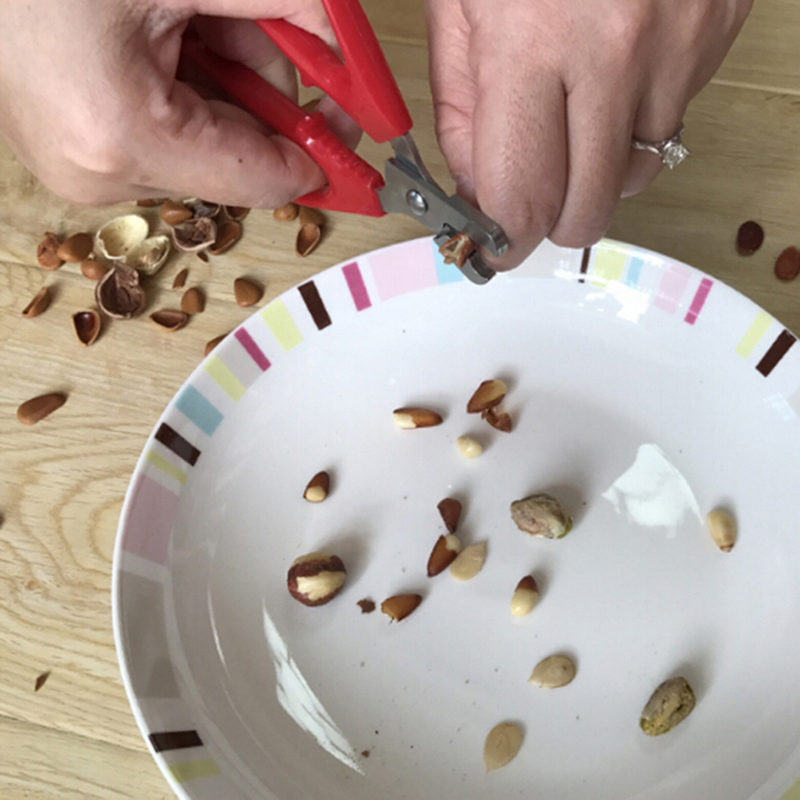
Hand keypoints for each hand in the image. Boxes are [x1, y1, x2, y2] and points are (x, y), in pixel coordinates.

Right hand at [0, 0, 358, 206]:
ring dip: (222, 81)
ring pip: (199, 144)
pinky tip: (167, 31)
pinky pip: (160, 135)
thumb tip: (342, 41)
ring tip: (188, 14)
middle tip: (272, 27)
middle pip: (233, 160)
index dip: (315, 152)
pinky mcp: (71, 151)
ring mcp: (78, 167)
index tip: (352, 133)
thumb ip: (276, 4)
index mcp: (120, 135)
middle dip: (265, 95)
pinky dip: (184, 87)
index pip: (260, 177)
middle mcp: (96, 172)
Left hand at [425, 0, 752, 267]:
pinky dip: (637, 115)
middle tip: (532, 192)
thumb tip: (478, 187)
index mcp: (532, 44)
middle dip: (552, 218)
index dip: (503, 241)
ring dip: (598, 164)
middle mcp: (614, 56)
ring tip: (575, 105)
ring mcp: (676, 47)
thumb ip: (460, 106)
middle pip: (588, 213)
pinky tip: (616, 63)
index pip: (523, 199)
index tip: (492, 246)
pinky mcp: (715, 35)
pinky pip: (672, 120)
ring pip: (635, 174)